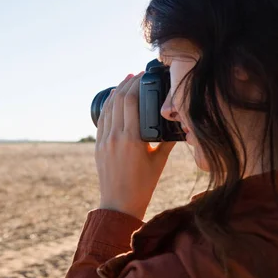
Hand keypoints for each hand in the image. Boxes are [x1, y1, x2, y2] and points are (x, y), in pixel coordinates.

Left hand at [95, 71, 175, 219]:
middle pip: (119, 99)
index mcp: (132, 139)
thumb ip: (168, 140)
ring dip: (117, 90)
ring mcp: (104, 140)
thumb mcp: (160, 161)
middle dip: (128, 83)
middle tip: (138, 73)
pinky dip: (108, 104)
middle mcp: (115, 136)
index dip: (138, 84)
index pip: (132, 101)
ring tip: (126, 79)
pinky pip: (102, 118)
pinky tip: (114, 97)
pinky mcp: (98, 145)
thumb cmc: (143, 185)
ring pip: (109, 107)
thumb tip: (178, 124)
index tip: (145, 74)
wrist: (119, 205)